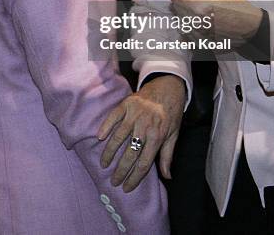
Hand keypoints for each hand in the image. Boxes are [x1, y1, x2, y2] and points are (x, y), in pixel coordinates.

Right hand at [97, 74, 184, 191]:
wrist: (168, 86)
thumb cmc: (171, 113)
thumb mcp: (173, 135)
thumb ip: (167, 156)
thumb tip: (167, 176)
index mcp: (157, 136)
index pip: (144, 163)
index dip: (134, 178)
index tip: (126, 187)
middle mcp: (145, 126)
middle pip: (130, 153)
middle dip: (120, 170)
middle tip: (113, 181)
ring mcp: (135, 114)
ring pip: (119, 137)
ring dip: (110, 152)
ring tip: (104, 164)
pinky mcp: (127, 103)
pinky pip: (113, 117)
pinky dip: (106, 126)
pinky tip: (100, 137)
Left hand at [170, 0, 261, 44]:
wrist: (250, 28)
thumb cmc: (237, 7)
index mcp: (198, 7)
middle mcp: (194, 24)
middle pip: (176, 7)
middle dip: (185, 1)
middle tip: (203, 0)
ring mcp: (195, 36)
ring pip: (180, 19)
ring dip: (188, 13)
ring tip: (205, 12)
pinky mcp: (198, 43)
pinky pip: (186, 31)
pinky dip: (192, 25)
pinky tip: (205, 22)